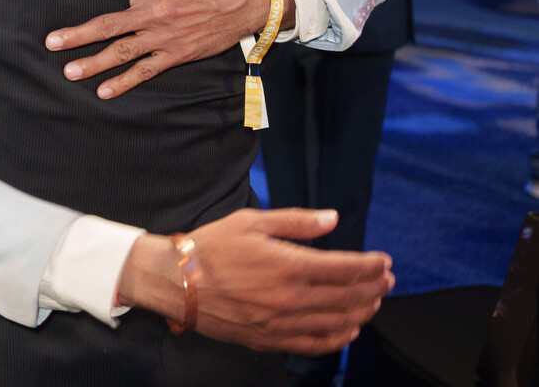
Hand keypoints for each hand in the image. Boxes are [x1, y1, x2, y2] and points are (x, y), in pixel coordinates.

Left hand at [47, 0, 288, 98]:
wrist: (250, 1)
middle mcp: (155, 12)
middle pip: (109, 25)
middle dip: (78, 34)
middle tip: (51, 41)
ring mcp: (165, 37)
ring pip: (123, 52)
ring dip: (94, 63)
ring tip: (68, 71)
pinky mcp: (176, 54)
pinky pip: (146, 70)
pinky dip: (125, 82)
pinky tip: (104, 90)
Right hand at [117, 208, 393, 354]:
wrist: (176, 281)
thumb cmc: (212, 246)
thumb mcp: (252, 222)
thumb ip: (296, 221)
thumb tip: (333, 219)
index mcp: (289, 265)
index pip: (346, 268)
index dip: (371, 265)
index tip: (384, 261)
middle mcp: (292, 298)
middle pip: (349, 296)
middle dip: (374, 287)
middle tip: (386, 279)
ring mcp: (283, 323)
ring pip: (338, 322)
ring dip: (363, 311)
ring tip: (374, 300)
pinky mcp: (272, 339)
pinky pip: (316, 344)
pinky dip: (340, 338)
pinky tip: (350, 329)